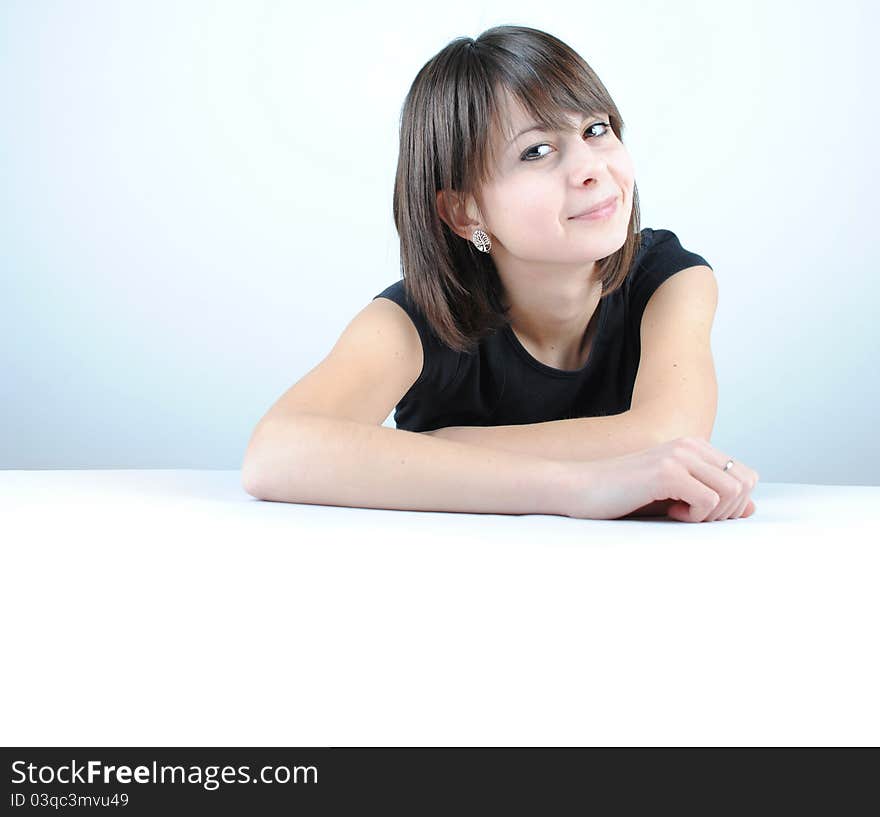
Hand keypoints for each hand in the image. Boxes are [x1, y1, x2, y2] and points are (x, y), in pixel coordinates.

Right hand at [561, 437, 758, 521]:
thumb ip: (712, 499)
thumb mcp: (673, 496)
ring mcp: (679, 456)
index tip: (700, 512)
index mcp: (693, 446)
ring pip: (732, 492)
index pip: (746, 475)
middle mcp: (690, 445)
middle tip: (691, 516)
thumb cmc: (621, 496)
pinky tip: (667, 510)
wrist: (578, 489)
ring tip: (678, 513)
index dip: (733, 503)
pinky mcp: (667, 472)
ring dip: (710, 514)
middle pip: (745, 483)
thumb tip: (752, 509)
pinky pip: (709, 500)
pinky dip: (694, 516)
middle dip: (726, 511)